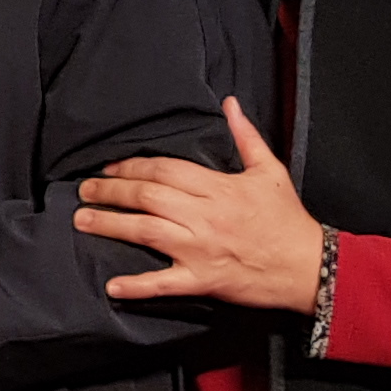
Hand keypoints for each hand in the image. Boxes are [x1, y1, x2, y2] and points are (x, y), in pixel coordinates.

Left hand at [73, 96, 327, 310]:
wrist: (308, 266)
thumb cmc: (287, 218)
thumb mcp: (269, 171)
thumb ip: (246, 136)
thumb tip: (230, 103)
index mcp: (218, 188)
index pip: (164, 170)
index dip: (132, 166)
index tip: (109, 167)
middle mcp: (204, 216)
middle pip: (147, 197)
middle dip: (110, 191)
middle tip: (85, 190)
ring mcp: (200, 249)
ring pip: (145, 232)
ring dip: (110, 225)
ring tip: (81, 221)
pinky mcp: (202, 280)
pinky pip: (163, 283)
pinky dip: (137, 286)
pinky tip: (112, 286)